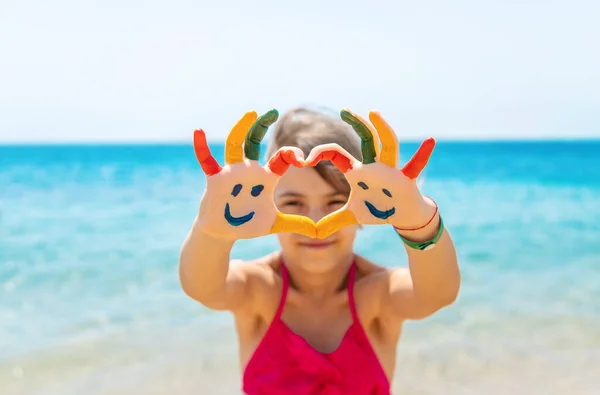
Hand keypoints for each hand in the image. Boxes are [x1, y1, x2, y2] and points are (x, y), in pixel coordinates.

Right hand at [194, 110, 316, 239]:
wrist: (224, 233)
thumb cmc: (248, 223)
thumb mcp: (274, 224)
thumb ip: (295, 224)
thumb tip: (317, 232)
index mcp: (266, 177)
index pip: (281, 158)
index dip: (293, 155)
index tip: (303, 160)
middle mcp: (249, 169)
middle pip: (255, 140)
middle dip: (263, 125)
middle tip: (273, 111)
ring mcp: (232, 172)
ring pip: (235, 144)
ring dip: (242, 128)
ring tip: (251, 113)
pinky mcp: (216, 179)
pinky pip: (207, 160)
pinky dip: (202, 147)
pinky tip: (198, 131)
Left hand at [305, 109, 435, 238]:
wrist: (402, 216)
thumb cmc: (378, 209)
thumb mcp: (352, 216)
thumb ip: (333, 222)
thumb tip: (314, 234)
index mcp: (358, 171)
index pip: (337, 154)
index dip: (321, 154)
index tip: (306, 160)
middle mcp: (373, 165)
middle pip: (365, 138)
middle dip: (357, 123)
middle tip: (344, 110)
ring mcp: (390, 170)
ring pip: (387, 145)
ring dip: (382, 129)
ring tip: (373, 112)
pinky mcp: (405, 179)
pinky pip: (416, 165)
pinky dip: (423, 155)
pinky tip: (431, 141)